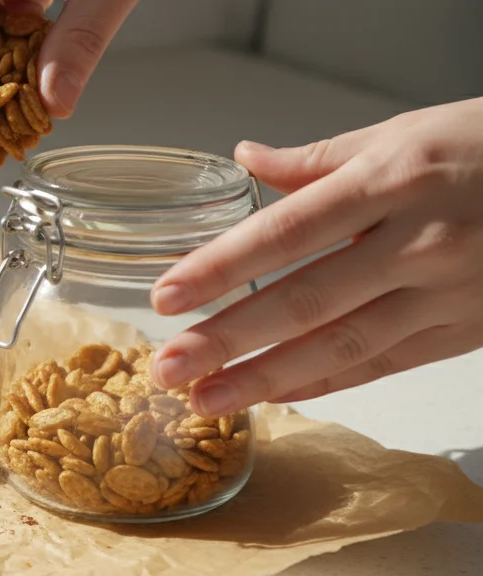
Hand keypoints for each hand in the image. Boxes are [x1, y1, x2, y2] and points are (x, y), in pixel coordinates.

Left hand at [150, 97, 482, 416]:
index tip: (167, 295)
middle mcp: (418, 243)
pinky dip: (323, 385)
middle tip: (167, 366)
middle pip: (305, 301)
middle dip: (228, 340)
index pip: (288, 232)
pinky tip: (273, 397)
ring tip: (205, 399)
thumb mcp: (406, 133)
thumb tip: (247, 158)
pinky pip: (382, 365)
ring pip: (340, 347)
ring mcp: (445, 294)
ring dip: (264, 379)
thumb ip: (320, 159)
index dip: (222, 268)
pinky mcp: (463, 332)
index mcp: (393, 181)